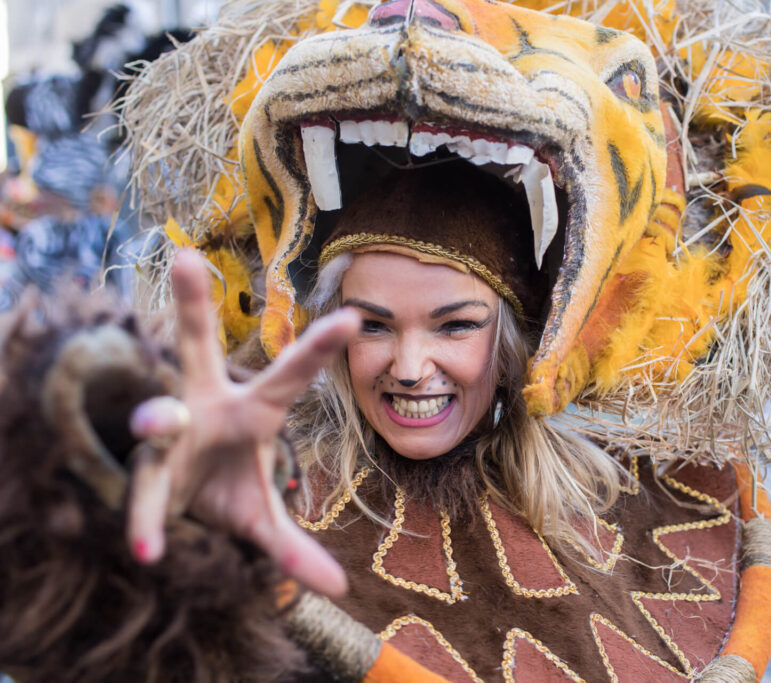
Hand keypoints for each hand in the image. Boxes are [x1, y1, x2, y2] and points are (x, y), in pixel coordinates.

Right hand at [126, 249, 357, 597]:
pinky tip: (147, 550)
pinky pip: (143, 493)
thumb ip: (294, 549)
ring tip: (159, 419)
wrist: (169, 507)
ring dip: (158, 414)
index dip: (319, 347)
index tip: (353, 314)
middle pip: (196, 348)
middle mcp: (205, 406)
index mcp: (251, 411)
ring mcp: (169, 433)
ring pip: (158, 413)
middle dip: (192, 307)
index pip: (289, 375)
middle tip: (186, 259)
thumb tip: (339, 589)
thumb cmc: (222, 490)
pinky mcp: (144, 471)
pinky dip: (148, 521)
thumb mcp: (260, 519)